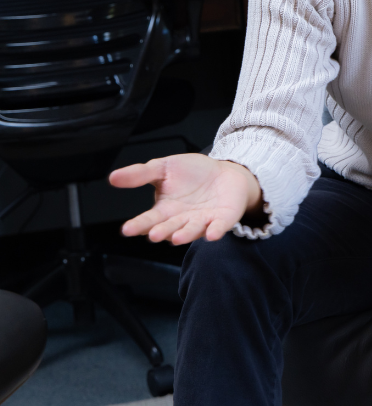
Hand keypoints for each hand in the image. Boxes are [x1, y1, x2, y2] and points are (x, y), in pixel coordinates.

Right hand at [109, 154, 263, 244]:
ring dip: (184, 235)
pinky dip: (214, 231)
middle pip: (169, 229)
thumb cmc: (194, 172)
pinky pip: (218, 228)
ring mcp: (203, 221)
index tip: (127, 229)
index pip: (148, 220)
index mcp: (165, 210)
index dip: (138, 225)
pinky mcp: (223, 219)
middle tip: (152, 234)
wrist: (226, 170)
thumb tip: (113, 177)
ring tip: (176, 237)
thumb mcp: (164, 168)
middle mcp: (182, 220)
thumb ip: (140, 174)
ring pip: (191, 231)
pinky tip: (211, 234)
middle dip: (160, 232)